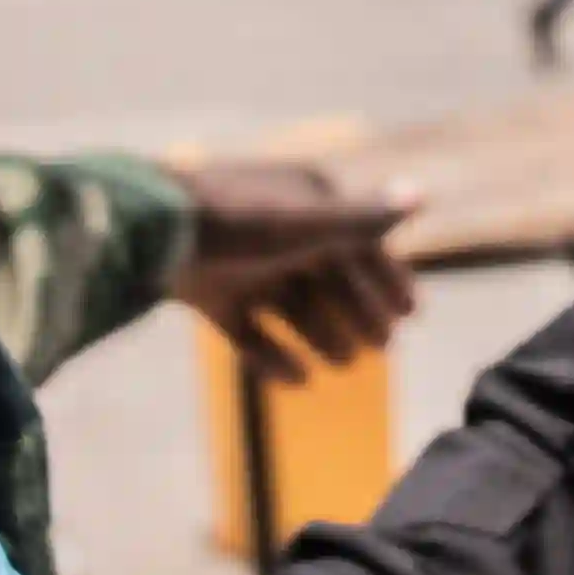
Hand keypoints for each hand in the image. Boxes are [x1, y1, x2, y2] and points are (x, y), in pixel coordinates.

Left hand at [167, 159, 416, 381]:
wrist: (148, 232)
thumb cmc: (236, 220)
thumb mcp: (305, 224)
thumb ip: (363, 218)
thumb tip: (426, 195)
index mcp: (302, 200)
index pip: (358, 240)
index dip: (387, 276)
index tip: (412, 315)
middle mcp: (274, 228)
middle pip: (326, 275)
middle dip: (356, 310)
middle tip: (382, 349)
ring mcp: (240, 262)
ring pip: (290, 304)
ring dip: (319, 332)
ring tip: (342, 364)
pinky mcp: (208, 294)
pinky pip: (247, 328)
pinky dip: (270, 353)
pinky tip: (296, 379)